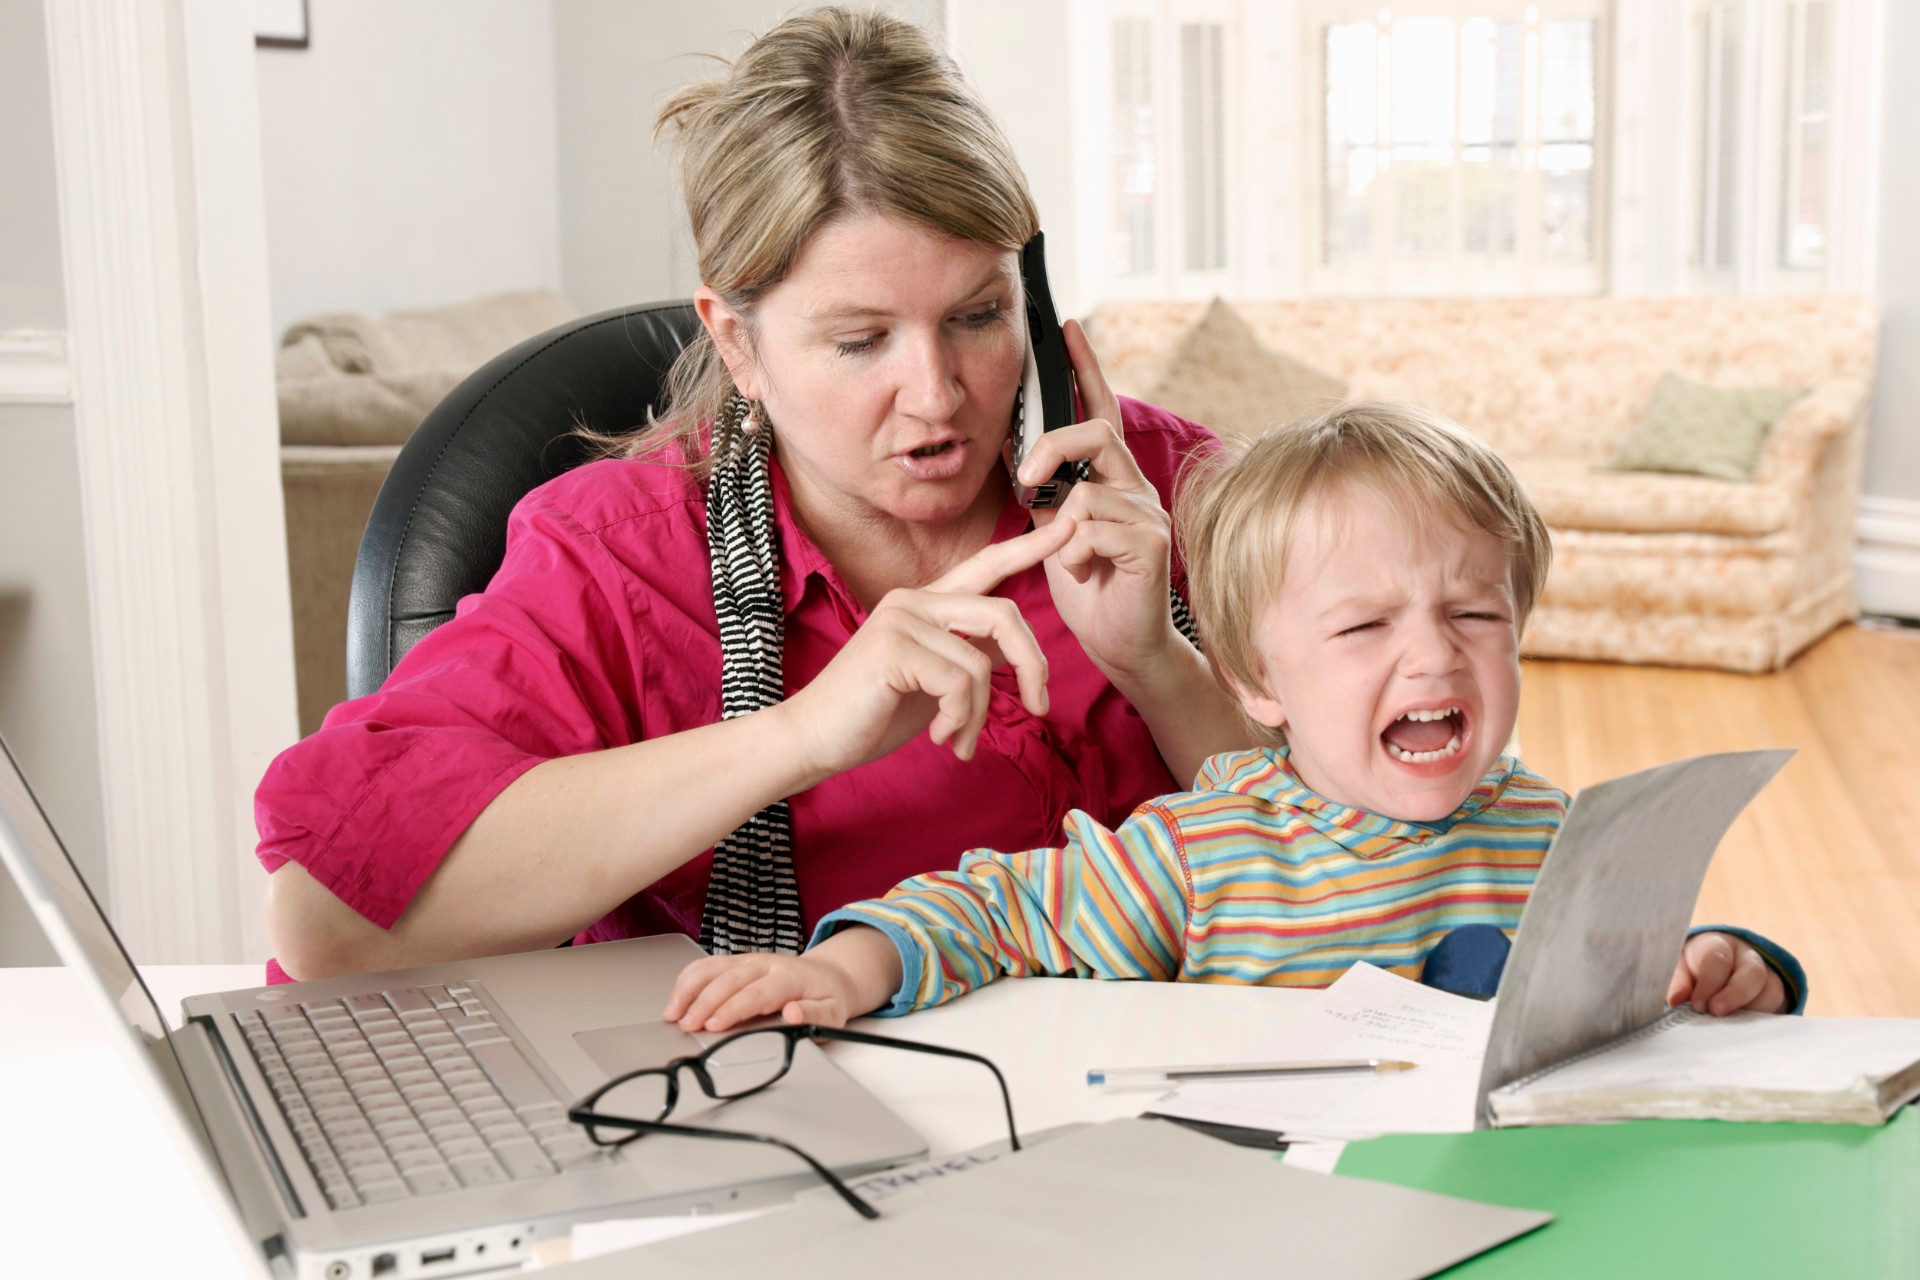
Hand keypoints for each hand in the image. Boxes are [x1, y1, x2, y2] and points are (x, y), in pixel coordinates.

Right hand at [663, 928, 901, 1031]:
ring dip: (690, 988)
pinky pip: (709, 964)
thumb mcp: (833, 1013)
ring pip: (714, 968)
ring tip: (672, 1011)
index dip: (732, 1009)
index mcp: (789, 977)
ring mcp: (749, 959)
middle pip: (729, 980)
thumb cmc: (827, 998)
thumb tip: (792, 1014)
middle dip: (704, 1002)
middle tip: (686, 1024)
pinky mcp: (738, 961)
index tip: (713, 1025)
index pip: (756, 993)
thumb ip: (814, 1016)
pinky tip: (676, 994)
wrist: (829, 976)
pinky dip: (689, 977)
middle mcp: (766, 963)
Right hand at [773, 516, 1075, 782]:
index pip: (986, 566)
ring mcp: (901, 619)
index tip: (1070, 527)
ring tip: (960, 739)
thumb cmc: (873, 713)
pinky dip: (960, 719)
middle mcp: (914, 600)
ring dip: (979, 714)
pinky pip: (960, 682)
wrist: (814, 740)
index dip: (1030, 546)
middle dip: (1033, 666)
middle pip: (1003, 615)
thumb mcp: (934, 681)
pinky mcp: (894, 647)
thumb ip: (970, 656)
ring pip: (982, 663)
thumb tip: (1016, 654)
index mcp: (926, 602)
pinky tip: (941, 737)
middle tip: (1038, 707)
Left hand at [1010, 319, 1184, 682]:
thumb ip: (1041, 492)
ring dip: (1061, 529)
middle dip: (1052, 447)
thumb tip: (1011, 444)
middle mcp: (1135, 488)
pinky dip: (1074, 554)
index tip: (1066, 327)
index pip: (1100, 411)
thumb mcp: (1053, 532)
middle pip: (1095, 433)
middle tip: (1024, 479)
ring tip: (1069, 560)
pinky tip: (1085, 573)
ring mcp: (1148, 514)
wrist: (1121, 644)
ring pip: (1087, 490)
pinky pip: (1093, 528)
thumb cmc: (1090, 589)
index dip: (1085, 369)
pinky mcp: (1151, 544)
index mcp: (1111, 479)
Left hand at [1667, 932, 1788, 1015]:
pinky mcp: (1776, 996)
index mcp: (1718, 945)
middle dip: (1735, 995)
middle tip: (1716, 1012)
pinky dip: (1763, 1022)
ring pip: (1771, 992)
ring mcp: (1767, 976)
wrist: (1714, 966)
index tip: (1697, 1005)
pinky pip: (1778, 1009)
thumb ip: (1678, 982)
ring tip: (1730, 1027)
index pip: (1718, 959)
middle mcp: (1747, 957)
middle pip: (1753, 973)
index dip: (1709, 983)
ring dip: (1752, 1012)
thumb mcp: (1679, 968)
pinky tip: (1745, 1032)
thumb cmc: (1692, 967)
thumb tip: (1676, 1001)